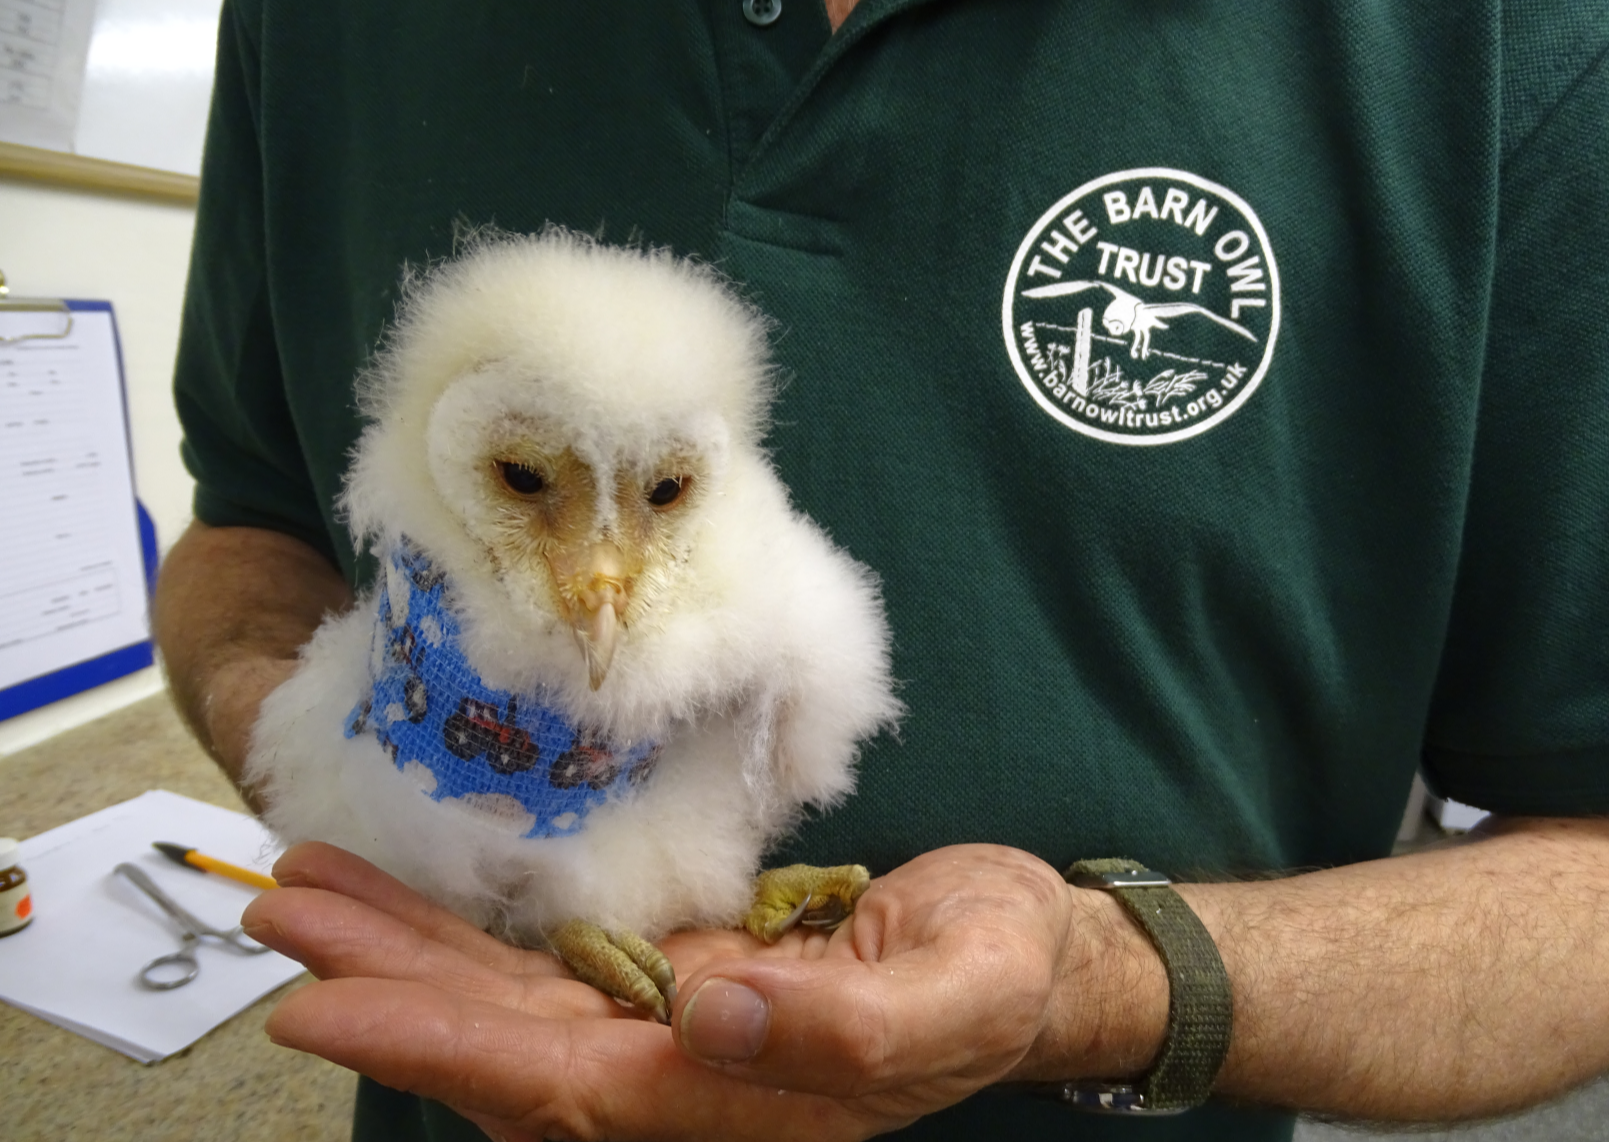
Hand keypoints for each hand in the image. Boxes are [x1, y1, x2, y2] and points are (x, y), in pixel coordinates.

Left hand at [242, 842, 1162, 1140]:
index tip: (321, 1001)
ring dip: (410, 954)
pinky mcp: (677, 979)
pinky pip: (555, 968)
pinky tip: (422, 900)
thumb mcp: (958, 988)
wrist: (1030, 956)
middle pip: (502, 1046)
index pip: (557, 1085)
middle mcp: (683, 1080)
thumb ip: (844, 1026)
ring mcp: (673, 1031)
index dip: (434, 1047)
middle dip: (386, 986)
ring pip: (512, 1005)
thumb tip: (709, 1017)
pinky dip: (477, 937)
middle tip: (280, 911)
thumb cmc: (1003, 968)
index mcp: (738, 1102)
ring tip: (314, 891)